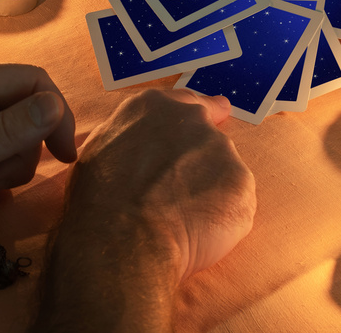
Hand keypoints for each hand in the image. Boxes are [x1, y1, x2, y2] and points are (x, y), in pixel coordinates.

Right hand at [36, 90, 254, 331]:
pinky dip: (223, 216)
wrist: (123, 240)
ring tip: (180, 218)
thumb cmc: (100, 201)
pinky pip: (236, 200)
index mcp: (155, 107)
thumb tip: (137, 143)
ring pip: (224, 171)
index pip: (191, 101)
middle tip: (177, 194)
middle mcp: (193, 120)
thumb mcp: (100, 150)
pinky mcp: (241, 182)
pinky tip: (197, 231)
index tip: (218, 113)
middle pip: (208, 138)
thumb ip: (130, 136)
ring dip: (210, 191)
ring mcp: (221, 150)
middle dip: (200, 162)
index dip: (205, 111)